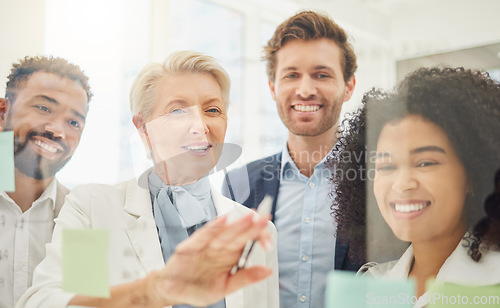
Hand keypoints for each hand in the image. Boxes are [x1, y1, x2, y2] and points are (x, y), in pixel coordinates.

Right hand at [147, 213, 272, 305]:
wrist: (170, 290)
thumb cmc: (197, 288)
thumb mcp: (225, 287)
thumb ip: (245, 278)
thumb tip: (268, 271)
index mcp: (230, 256)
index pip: (248, 242)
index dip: (259, 238)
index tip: (268, 242)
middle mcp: (221, 247)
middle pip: (239, 234)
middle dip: (252, 226)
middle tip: (264, 217)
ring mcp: (206, 245)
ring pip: (224, 232)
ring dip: (236, 224)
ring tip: (249, 217)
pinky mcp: (191, 245)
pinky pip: (203, 234)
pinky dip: (213, 228)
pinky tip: (224, 220)